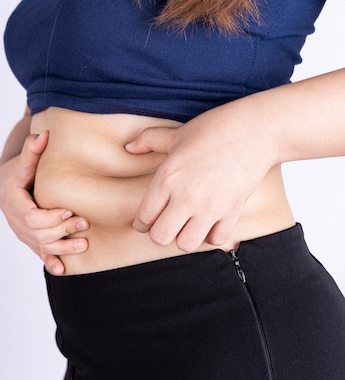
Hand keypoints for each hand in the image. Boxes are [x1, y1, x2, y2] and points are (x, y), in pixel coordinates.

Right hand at [0, 130, 88, 274]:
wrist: (3, 187)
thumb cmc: (16, 173)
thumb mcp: (22, 162)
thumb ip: (32, 150)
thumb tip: (44, 134)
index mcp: (14, 203)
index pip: (31, 217)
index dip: (49, 217)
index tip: (68, 209)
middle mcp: (17, 222)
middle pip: (40, 234)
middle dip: (62, 231)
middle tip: (84, 223)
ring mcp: (23, 233)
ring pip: (42, 247)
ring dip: (63, 249)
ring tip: (84, 244)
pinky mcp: (30, 239)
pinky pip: (39, 254)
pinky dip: (51, 262)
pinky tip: (63, 270)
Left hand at [124, 106, 275, 250]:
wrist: (257, 130)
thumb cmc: (215, 129)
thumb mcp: (176, 134)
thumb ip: (148, 141)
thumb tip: (129, 147)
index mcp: (167, 179)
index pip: (144, 218)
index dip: (141, 223)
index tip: (147, 220)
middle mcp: (186, 197)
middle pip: (160, 238)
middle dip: (159, 233)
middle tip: (165, 224)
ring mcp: (210, 207)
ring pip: (186, 244)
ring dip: (184, 237)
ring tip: (186, 225)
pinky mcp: (232, 212)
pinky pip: (216, 240)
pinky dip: (210, 235)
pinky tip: (208, 223)